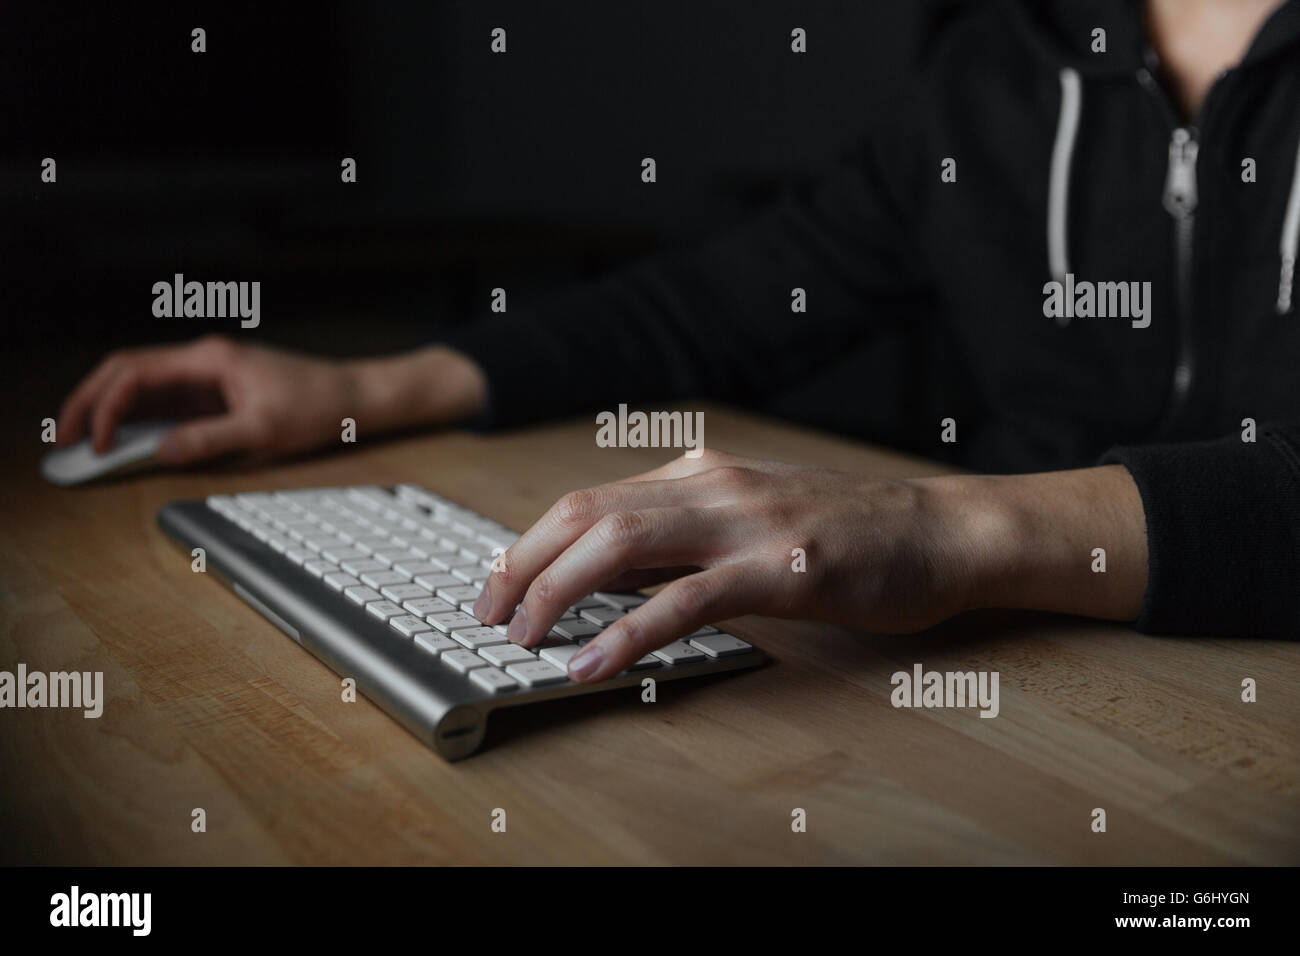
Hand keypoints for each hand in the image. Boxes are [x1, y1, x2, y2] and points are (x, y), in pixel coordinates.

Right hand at [57, 335, 487, 464]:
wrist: (356, 398)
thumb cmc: (319, 405)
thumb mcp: (265, 429)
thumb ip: (211, 440)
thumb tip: (164, 451)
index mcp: (210, 359)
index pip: (137, 373)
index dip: (107, 407)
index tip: (98, 443)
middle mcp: (203, 362)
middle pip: (128, 373)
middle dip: (92, 404)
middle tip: (67, 440)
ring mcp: (209, 378)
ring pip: (144, 389)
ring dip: (113, 413)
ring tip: (87, 446)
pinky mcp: (218, 395)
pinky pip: (168, 405)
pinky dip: (142, 422)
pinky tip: (128, 445)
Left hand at [473, 449, 987, 681]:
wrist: (940, 530)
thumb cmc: (848, 530)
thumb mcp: (750, 516)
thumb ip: (684, 534)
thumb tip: (607, 576)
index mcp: (699, 473)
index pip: (588, 501)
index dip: (530, 545)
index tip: (498, 586)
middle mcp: (711, 485)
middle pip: (585, 515)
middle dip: (522, 565)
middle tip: (489, 615)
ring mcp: (745, 522)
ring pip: (621, 545)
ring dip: (557, 593)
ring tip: (525, 637)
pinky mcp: (781, 567)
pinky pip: (686, 599)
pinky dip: (629, 631)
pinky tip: (595, 662)